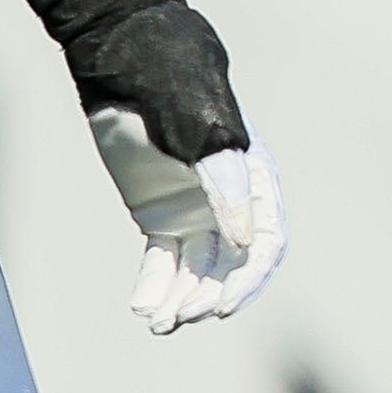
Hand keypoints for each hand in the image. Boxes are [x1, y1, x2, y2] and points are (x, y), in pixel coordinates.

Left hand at [91, 108, 285, 333]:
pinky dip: (155, 285)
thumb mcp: (201, 133)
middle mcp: (231, 204)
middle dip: (207, 295)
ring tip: (156, 323)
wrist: (128, 69)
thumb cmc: (173, 92)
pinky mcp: (162, 218)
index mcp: (255, 183)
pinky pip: (164, 260)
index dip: (248, 280)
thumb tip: (244, 241)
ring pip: (196, 270)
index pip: (263, 244)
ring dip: (180, 299)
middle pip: (230, 265)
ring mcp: (196, 212)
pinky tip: (141, 305)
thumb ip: (224, 182)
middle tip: (180, 316)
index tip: (222, 306)